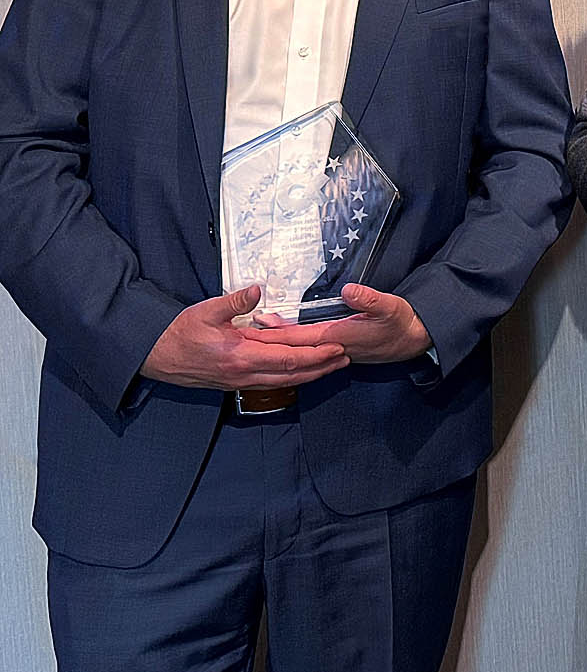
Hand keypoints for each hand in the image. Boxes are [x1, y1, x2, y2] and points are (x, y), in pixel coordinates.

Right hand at [138, 287, 347, 390]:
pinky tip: (303, 370)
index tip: (336, 346)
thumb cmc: (180, 333)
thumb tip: (258, 289)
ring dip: (311, 374)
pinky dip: (292, 376)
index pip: (288, 358)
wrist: (155, 356)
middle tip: (345, 357)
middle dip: (322, 367)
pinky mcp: (236, 383)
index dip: (316, 354)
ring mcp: (240, 381)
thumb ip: (236, 301)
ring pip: (284, 381)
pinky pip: (271, 382)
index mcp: (241, 356)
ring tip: (332, 366)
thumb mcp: (207, 311)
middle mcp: (244, 373)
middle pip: (293, 374)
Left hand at [244, 283, 433, 363]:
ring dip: (276, 346)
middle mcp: (332, 346)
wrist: (414, 341)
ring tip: (256, 337)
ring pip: (298, 351)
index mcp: (339, 336)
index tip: (257, 324)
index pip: (299, 336)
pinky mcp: (338, 349)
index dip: (276, 331)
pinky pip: (307, 351)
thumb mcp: (390, 307)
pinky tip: (283, 342)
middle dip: (267, 341)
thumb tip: (349, 290)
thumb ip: (370, 299)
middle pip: (292, 346)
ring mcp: (334, 350)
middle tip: (243, 332)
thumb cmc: (402, 323)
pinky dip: (291, 347)